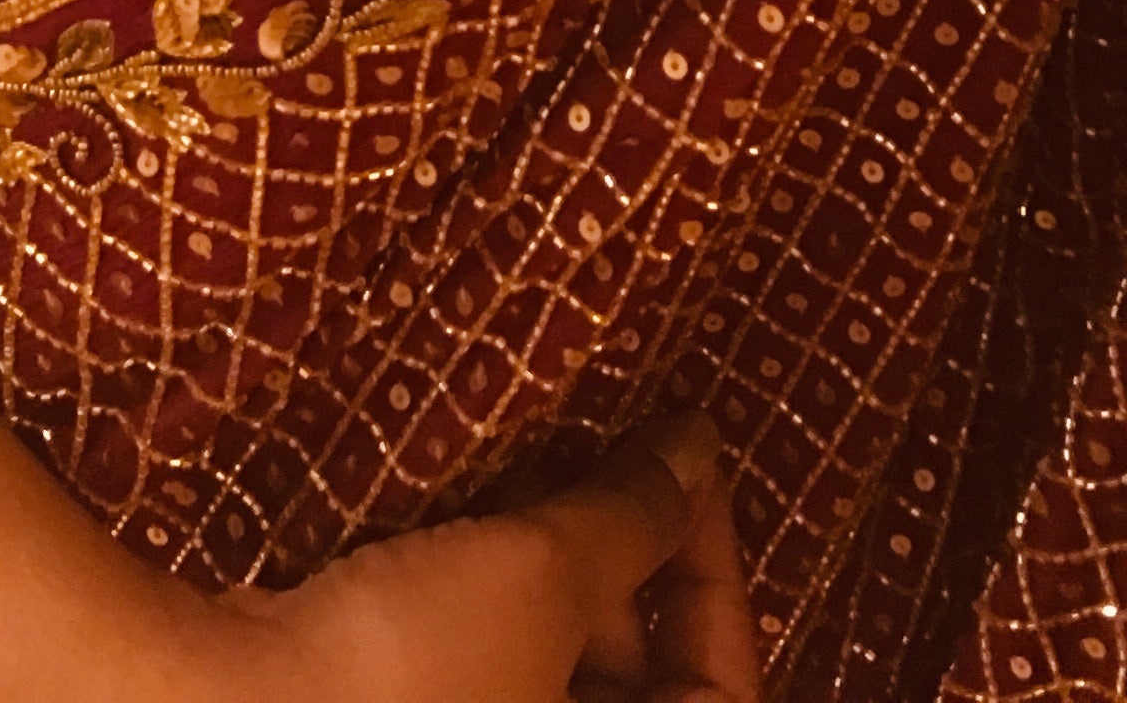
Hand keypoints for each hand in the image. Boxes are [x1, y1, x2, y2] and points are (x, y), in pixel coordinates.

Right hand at [189, 411, 761, 702]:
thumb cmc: (403, 675)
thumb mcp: (539, 576)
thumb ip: (630, 517)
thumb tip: (693, 449)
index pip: (723, 694)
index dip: (714, 573)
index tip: (682, 469)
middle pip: (629, 681)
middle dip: (620, 564)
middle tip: (593, 456)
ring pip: (541, 665)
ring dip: (543, 571)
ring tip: (522, 469)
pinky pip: (470, 664)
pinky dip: (476, 595)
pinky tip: (452, 516)